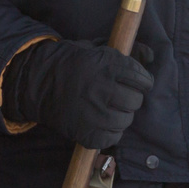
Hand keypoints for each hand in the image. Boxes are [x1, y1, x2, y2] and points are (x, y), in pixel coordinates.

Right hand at [3, 38, 154, 150]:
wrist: (37, 83)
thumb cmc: (71, 64)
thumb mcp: (96, 49)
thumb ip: (125, 54)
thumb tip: (151, 56)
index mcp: (106, 66)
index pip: (141, 78)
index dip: (143, 81)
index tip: (139, 82)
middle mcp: (101, 90)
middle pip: (135, 101)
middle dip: (131, 98)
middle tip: (120, 96)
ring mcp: (93, 114)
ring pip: (125, 120)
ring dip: (121, 115)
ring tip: (109, 109)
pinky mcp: (86, 133)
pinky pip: (112, 138)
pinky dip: (110, 132)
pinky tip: (101, 122)